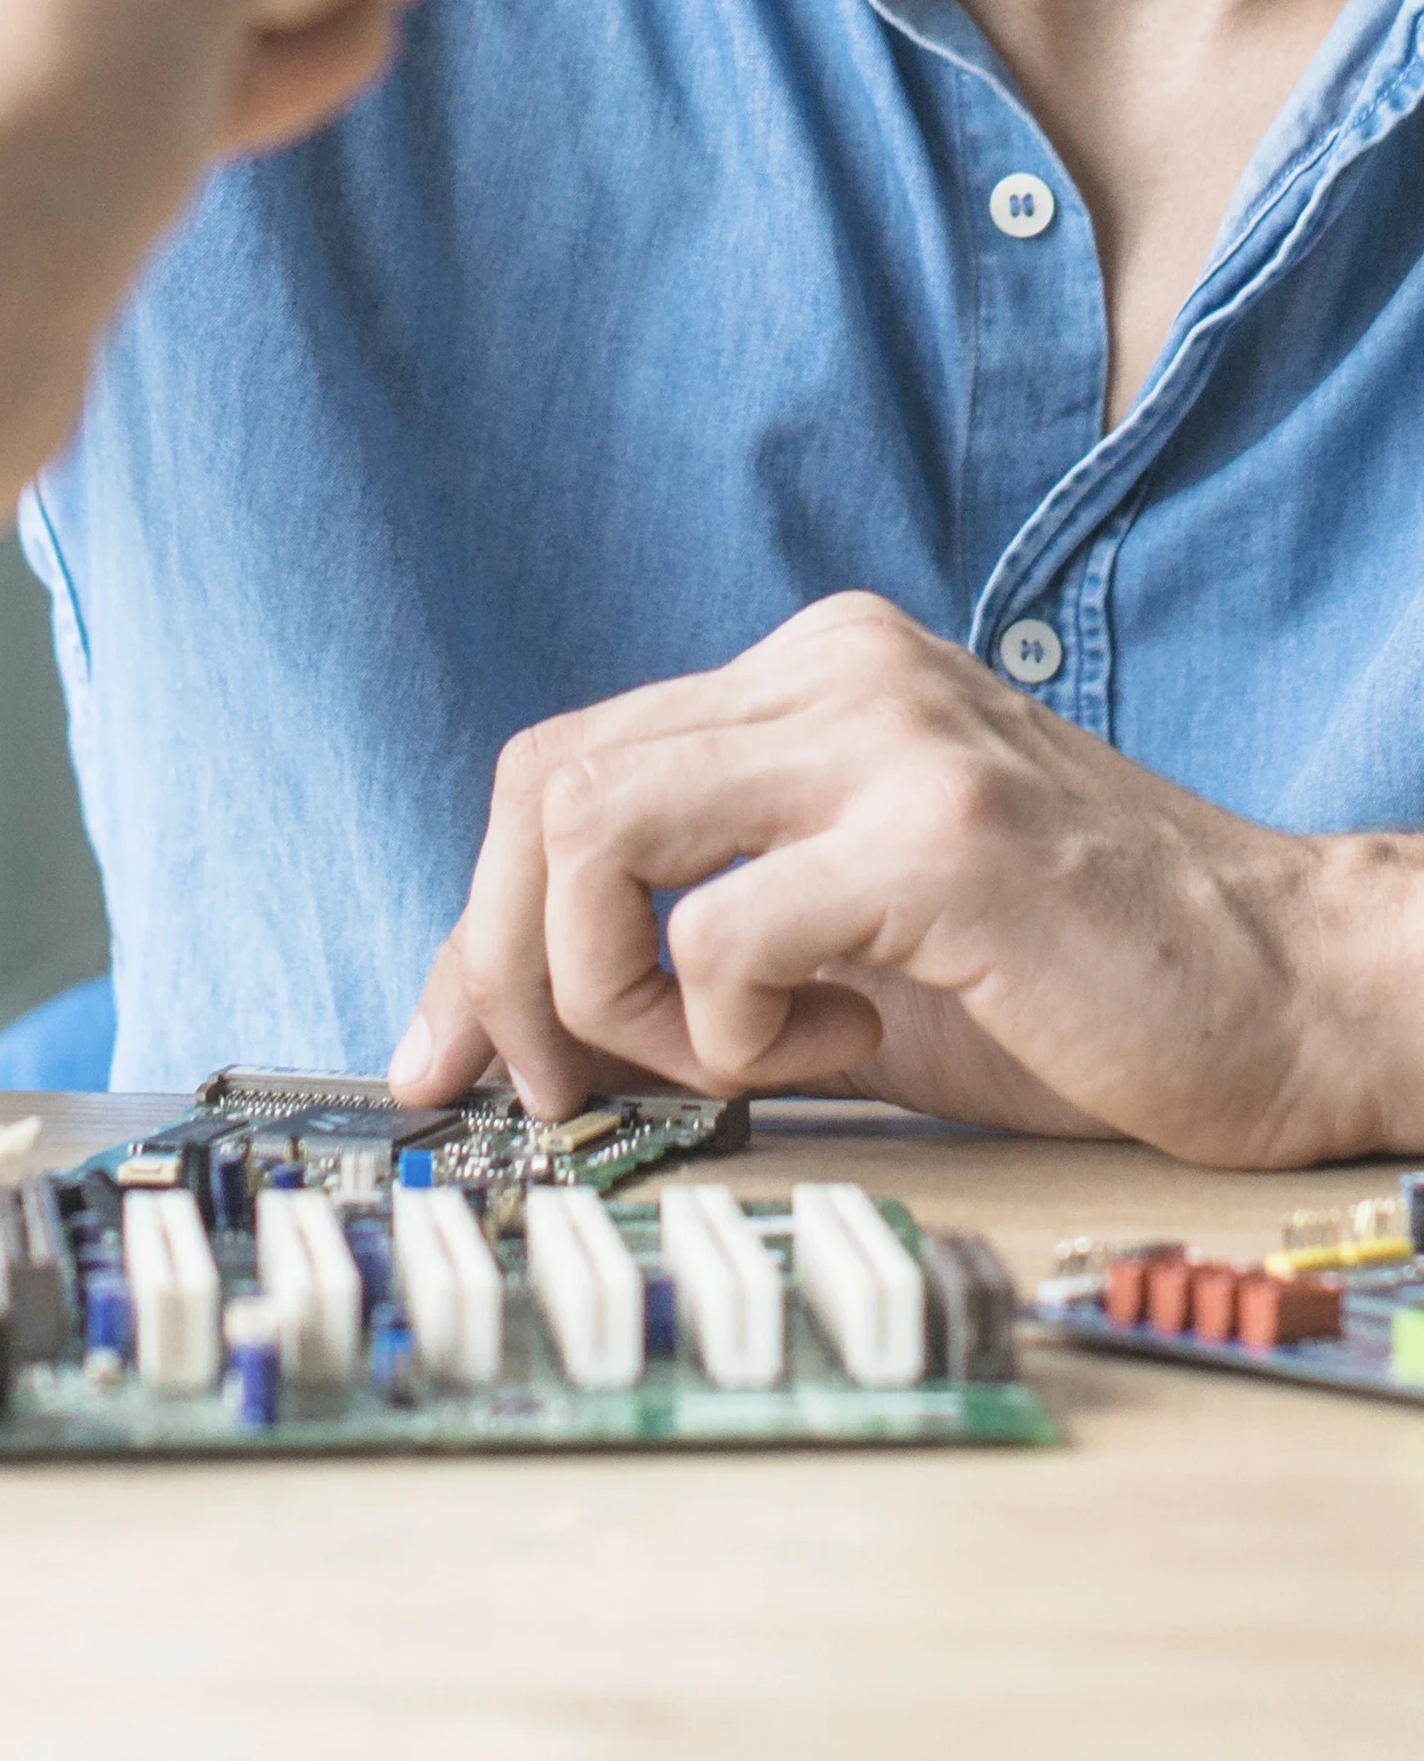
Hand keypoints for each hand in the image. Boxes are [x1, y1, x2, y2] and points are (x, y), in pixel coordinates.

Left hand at [387, 592, 1415, 1167]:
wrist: (1307, 999)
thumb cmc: (1074, 991)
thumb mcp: (835, 957)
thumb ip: (672, 962)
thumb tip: (483, 1031)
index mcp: (801, 676)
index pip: (559, 764)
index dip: (480, 917)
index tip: (453, 1051)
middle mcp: (829, 670)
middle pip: (543, 782)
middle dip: (505, 958)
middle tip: (558, 1091)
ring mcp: (883, 736)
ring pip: (592, 828)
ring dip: (609, 988)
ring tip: (722, 1058)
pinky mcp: (934, 834)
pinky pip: (716, 929)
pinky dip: (733, 1026)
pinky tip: (841, 1043)